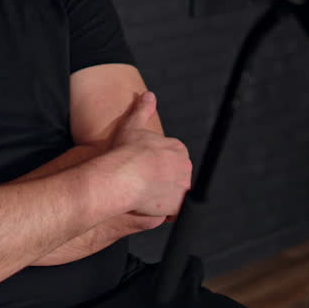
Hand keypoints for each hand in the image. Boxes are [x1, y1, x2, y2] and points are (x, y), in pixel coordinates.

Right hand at [108, 91, 191, 216]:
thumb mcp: (133, 125)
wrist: (123, 177)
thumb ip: (143, 110)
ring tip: (145, 195)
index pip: (172, 158)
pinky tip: (150, 207)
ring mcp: (183, 187)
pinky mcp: (179, 205)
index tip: (145, 168)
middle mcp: (185, 167)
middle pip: (176, 176)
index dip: (157, 165)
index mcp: (178, 148)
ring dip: (164, 196)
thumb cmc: (125, 153)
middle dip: (162, 180)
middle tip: (143, 183)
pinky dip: (165, 212)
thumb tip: (149, 95)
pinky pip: (174, 212)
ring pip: (175, 193)